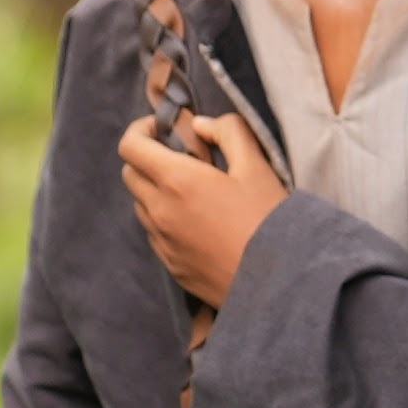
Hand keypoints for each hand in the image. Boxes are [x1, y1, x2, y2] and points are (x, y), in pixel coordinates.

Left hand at [119, 113, 279, 307]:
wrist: (277, 283)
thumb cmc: (268, 221)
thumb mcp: (257, 167)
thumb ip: (229, 132)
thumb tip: (202, 125)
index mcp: (177, 181)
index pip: (130, 146)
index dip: (140, 130)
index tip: (163, 128)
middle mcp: (161, 212)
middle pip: (130, 174)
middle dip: (148, 158)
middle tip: (181, 158)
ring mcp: (163, 242)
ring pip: (141, 205)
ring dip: (156, 191)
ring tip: (193, 192)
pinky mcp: (171, 266)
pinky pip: (155, 234)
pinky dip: (165, 220)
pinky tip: (198, 222)